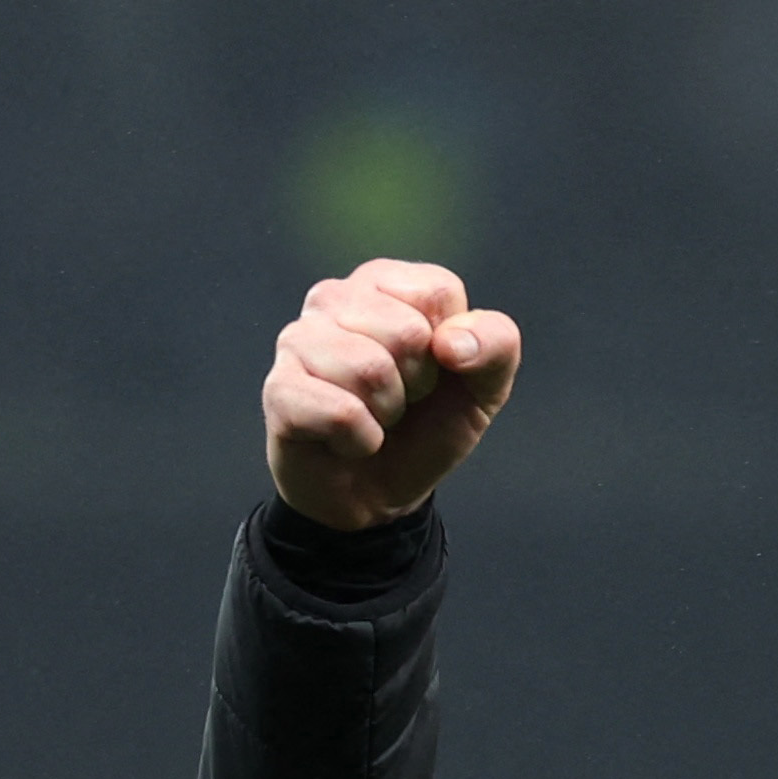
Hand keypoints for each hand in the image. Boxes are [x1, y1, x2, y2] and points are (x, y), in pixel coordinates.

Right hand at [265, 260, 522, 530]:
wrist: (380, 495)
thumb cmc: (425, 427)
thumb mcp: (483, 388)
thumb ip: (497, 345)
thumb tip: (452, 343)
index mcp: (386, 283)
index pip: (438, 292)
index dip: (449, 347)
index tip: (432, 370)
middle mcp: (335, 298)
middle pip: (406, 331)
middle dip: (417, 383)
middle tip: (399, 400)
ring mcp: (299, 339)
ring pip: (370, 369)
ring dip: (387, 413)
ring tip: (373, 418)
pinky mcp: (280, 388)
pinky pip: (341, 412)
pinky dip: (362, 440)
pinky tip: (348, 440)